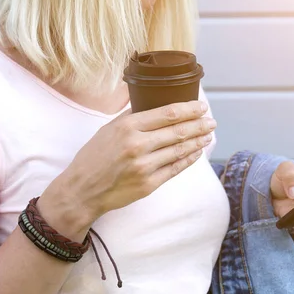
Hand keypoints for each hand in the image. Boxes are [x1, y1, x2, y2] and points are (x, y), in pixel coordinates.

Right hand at [38, 101, 214, 239]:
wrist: (82, 190)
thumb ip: (131, 117)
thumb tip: (153, 104)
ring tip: (208, 135)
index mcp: (128, 127)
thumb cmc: (93, 157)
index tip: (201, 106)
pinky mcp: (148, 184)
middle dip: (199, 125)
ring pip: (180, 150)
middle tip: (211, 121)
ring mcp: (144, 166)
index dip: (189, 109)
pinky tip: (196, 152)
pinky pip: (175, 169)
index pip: (168, 114)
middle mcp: (138, 145)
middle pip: (178, 131)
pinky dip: (189, 159)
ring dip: (197, 141)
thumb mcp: (108, 129)